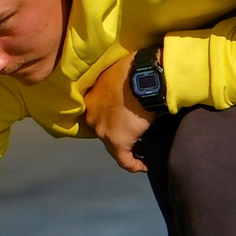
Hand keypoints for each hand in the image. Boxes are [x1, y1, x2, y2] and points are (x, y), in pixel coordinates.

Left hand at [82, 54, 155, 172]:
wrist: (144, 77)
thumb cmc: (135, 68)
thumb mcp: (121, 71)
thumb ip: (120, 82)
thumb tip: (132, 82)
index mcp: (92, 99)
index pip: (100, 114)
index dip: (113, 119)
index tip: (125, 121)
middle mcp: (92, 116)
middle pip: (105, 131)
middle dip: (119, 133)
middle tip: (135, 134)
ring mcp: (103, 131)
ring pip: (114, 146)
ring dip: (128, 148)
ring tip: (142, 150)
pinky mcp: (118, 142)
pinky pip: (125, 160)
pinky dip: (134, 165)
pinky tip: (143, 166)